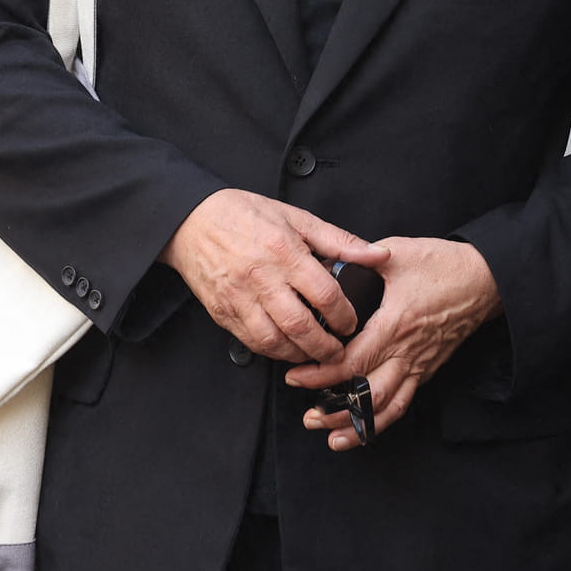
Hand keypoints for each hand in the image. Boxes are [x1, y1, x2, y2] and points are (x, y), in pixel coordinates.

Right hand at [159, 189, 391, 364]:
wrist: (191, 221)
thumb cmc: (244, 214)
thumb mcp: (297, 217)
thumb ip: (340, 241)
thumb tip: (379, 255)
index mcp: (284, 251)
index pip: (324, 294)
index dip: (344, 316)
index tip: (351, 323)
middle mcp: (261, 278)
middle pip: (301, 327)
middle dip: (326, 348)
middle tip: (339, 352)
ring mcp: (239, 298)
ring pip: (274, 342)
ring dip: (300, 355)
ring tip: (314, 354)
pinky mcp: (222, 313)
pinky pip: (251, 342)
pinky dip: (273, 351)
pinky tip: (286, 348)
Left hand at [285, 236, 498, 449]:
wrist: (485, 279)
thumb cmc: (443, 264)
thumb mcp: (399, 251)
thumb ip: (362, 256)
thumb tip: (329, 260)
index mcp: (395, 324)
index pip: (352, 361)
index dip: (322, 375)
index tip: (296, 378)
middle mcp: (407, 352)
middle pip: (367, 394)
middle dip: (335, 411)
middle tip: (308, 417)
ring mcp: (419, 365)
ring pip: (387, 408)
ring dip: (358, 426)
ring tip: (331, 436)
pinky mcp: (427, 370)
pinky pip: (403, 403)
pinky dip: (382, 421)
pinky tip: (364, 429)